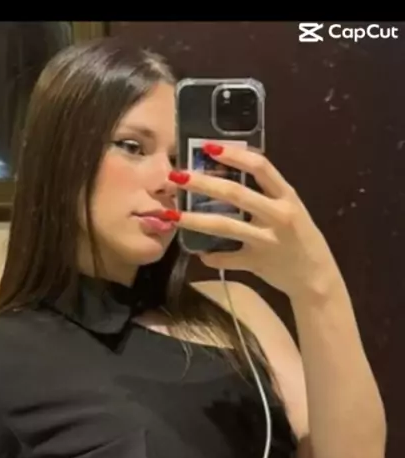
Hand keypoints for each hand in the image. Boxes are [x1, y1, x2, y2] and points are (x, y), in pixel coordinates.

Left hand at [165, 143, 341, 300]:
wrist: (316, 278)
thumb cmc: (301, 239)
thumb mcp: (290, 209)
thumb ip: (266, 194)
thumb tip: (228, 177)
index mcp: (287, 196)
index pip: (260, 167)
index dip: (234, 155)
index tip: (209, 147)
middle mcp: (277, 215)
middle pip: (235, 194)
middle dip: (203, 184)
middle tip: (178, 177)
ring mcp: (266, 240)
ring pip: (225, 226)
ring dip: (195, 220)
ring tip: (173, 215)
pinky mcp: (257, 263)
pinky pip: (227, 258)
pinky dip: (211, 257)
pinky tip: (198, 254)